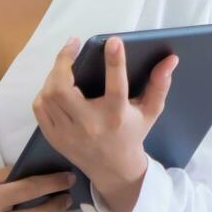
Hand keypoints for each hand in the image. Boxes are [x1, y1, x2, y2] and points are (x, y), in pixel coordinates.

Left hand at [31, 36, 176, 211]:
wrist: (114, 171)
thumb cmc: (133, 134)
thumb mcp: (151, 111)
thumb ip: (160, 84)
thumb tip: (170, 60)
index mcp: (116, 116)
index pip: (116, 86)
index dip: (115, 61)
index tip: (113, 41)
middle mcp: (90, 125)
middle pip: (63, 90)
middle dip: (63, 62)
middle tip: (73, 46)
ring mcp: (68, 133)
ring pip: (48, 96)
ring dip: (54, 74)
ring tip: (65, 64)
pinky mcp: (54, 137)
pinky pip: (41, 108)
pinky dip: (45, 92)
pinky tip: (55, 85)